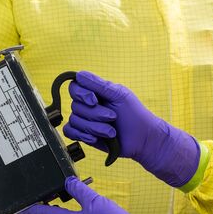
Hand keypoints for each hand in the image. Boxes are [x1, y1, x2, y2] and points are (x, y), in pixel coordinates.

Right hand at [63, 71, 201, 187]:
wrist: (142, 139)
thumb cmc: (135, 115)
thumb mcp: (119, 95)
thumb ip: (99, 85)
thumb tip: (79, 75)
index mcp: (96, 92)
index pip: (75, 87)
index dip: (81, 94)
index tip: (94, 100)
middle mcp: (88, 105)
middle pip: (75, 106)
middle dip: (95, 114)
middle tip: (113, 117)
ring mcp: (85, 120)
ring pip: (75, 120)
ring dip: (94, 127)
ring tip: (111, 132)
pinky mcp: (84, 134)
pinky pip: (70, 132)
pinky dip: (82, 135)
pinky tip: (95, 138)